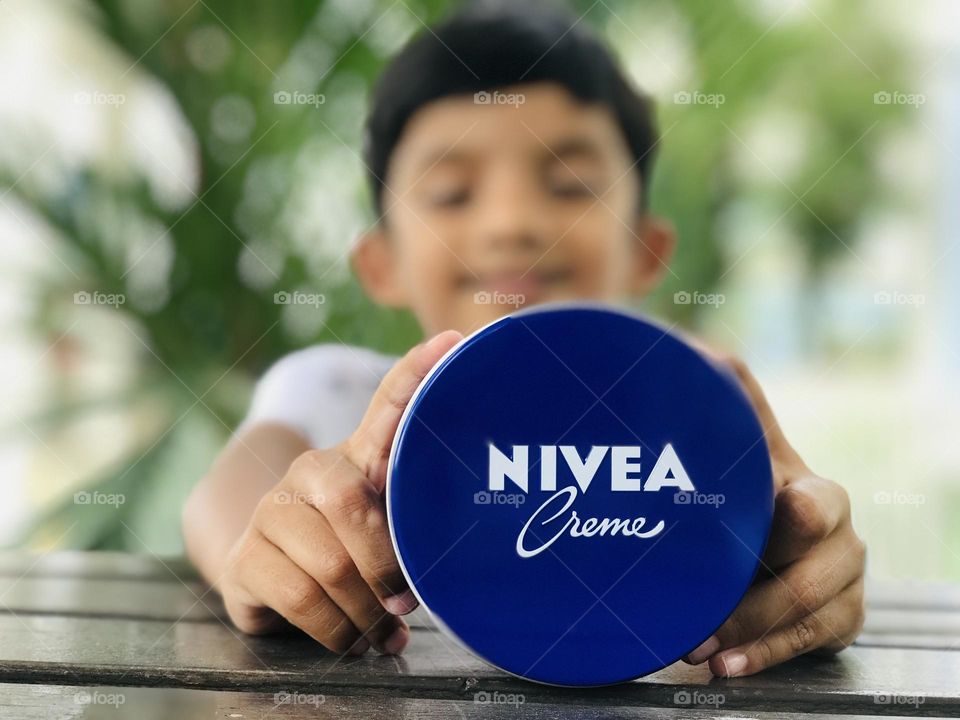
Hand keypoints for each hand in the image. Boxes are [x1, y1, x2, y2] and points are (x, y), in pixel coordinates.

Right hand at [217, 331, 462, 655]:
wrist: (270, 578)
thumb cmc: (347, 550)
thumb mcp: (383, 530)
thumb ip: (416, 521)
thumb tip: (473, 536)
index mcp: (355, 458)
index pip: (386, 407)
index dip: (416, 375)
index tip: (451, 341)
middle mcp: (310, 474)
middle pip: (352, 505)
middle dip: (387, 566)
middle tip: (408, 601)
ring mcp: (271, 513)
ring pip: (332, 568)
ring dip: (367, 613)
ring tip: (382, 630)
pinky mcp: (245, 559)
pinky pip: (302, 600)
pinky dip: (339, 632)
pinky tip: (350, 639)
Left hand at [682, 346, 866, 676]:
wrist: (771, 529)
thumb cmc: (750, 478)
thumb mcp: (741, 435)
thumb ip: (726, 387)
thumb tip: (689, 343)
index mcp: (816, 493)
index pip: (814, 508)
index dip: (793, 522)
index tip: (771, 524)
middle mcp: (840, 539)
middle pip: (809, 578)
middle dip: (753, 602)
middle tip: (698, 617)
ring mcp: (844, 583)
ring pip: (809, 617)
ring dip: (750, 635)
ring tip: (700, 648)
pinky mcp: (840, 620)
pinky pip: (810, 646)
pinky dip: (766, 657)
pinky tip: (728, 666)